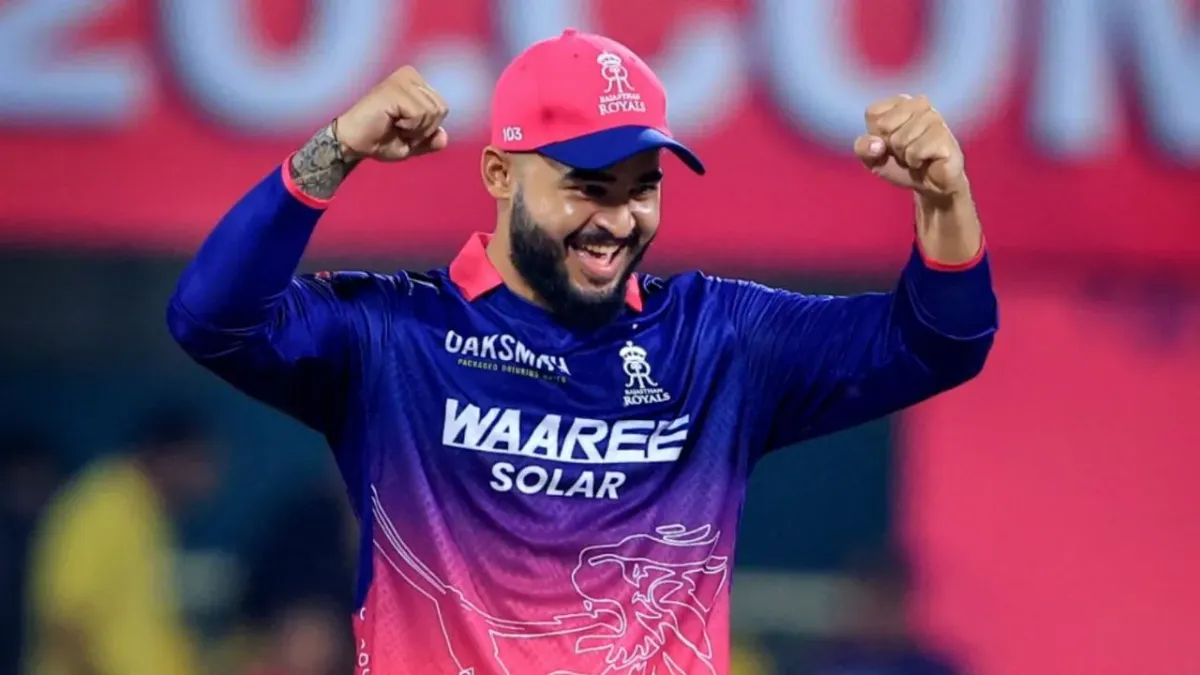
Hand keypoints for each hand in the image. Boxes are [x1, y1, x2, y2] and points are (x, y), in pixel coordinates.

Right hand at [334, 65, 449, 161]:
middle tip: (399, 128)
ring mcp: (402, 79)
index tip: (404, 129)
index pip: (442, 108)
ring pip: (432, 112)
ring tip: (394, 125)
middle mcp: (411, 75)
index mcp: (417, 83)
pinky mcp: (394, 89)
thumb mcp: (412, 144)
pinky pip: (419, 114)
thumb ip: (430, 140)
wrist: (352, 143)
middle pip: (441, 109)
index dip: (427, 128)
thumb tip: (444, 137)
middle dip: (423, 129)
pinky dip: (409, 127)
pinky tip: (391, 122)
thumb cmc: (380, 140)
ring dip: (415, 129)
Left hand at [854, 95, 966, 200]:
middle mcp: (919, 103)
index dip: (876, 135)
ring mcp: (935, 117)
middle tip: (904, 151)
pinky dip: (915, 161)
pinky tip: (926, 160)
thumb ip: (863, 147)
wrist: (929, 184)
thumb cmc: (900, 165)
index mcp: (900, 102)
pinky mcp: (944, 135)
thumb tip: (876, 144)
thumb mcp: (872, 157)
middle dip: (890, 146)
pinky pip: (916, 151)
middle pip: (885, 125)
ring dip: (904, 156)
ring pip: (901, 139)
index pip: (873, 113)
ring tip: (916, 156)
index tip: (889, 143)